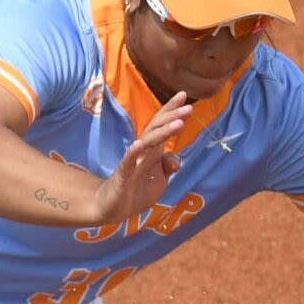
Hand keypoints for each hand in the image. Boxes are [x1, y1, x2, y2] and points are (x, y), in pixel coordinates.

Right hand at [89, 92, 190, 230]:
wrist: (114, 207)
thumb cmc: (137, 189)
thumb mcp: (160, 179)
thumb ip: (169, 165)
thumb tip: (176, 159)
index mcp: (152, 150)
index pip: (161, 125)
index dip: (171, 110)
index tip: (184, 95)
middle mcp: (142, 151)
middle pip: (157, 128)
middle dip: (172, 117)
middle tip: (188, 107)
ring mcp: (132, 162)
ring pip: (148, 142)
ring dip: (163, 132)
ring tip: (178, 123)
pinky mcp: (123, 176)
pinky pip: (128, 162)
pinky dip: (133, 153)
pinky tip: (139, 144)